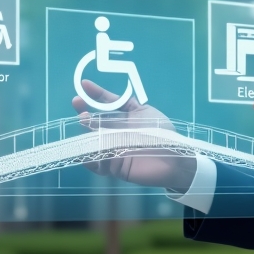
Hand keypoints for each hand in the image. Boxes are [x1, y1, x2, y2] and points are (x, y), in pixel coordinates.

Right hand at [72, 80, 196, 192]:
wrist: (175, 158)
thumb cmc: (162, 132)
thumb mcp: (145, 112)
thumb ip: (128, 104)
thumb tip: (109, 95)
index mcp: (124, 118)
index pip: (106, 105)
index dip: (95, 95)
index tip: (84, 86)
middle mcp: (115, 133)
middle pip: (95, 123)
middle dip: (85, 113)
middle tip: (78, 104)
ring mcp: (113, 150)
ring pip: (92, 142)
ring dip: (84, 133)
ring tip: (84, 121)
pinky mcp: (113, 167)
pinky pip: (96, 164)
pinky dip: (87, 158)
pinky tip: (83, 149)